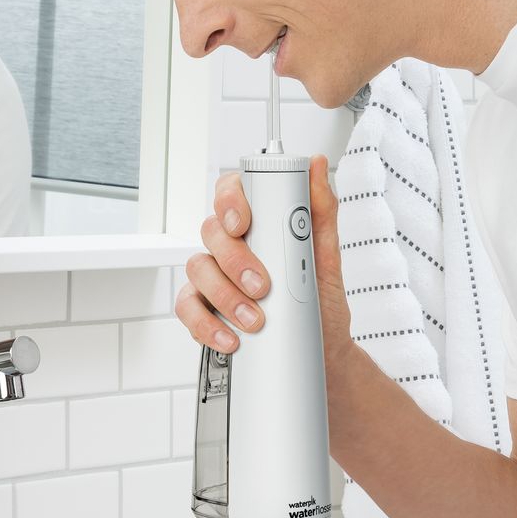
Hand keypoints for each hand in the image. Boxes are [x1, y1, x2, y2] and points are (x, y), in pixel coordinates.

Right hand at [176, 155, 354, 361]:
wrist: (322, 351)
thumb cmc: (321, 301)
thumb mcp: (328, 256)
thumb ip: (321, 211)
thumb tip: (317, 166)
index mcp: (258, 226)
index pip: (231, 194)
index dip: (230, 200)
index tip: (243, 221)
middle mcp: (231, 247)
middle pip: (212, 232)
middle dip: (235, 259)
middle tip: (262, 284)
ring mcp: (214, 278)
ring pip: (197, 269)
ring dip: (225, 295)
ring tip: (255, 319)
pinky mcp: (204, 310)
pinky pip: (188, 308)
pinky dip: (207, 325)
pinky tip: (230, 337)